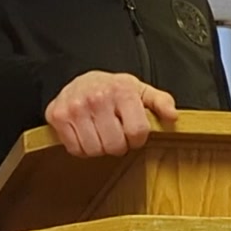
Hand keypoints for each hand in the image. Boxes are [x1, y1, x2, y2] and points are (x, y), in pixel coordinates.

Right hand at [44, 71, 177, 157]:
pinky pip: (75, 149)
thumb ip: (160, 101)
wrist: (79, 79)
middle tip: (114, 134)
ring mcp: (75, 107)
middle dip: (117, 145)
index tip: (132, 133)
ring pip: (94, 150)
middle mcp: (97, 97)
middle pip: (114, 145)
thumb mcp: (139, 90)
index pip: (137, 132)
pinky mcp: (58, 116)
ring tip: (100, 134)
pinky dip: (81, 148)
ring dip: (99, 148)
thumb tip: (172, 115)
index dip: (137, 139)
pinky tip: (85, 135)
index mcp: (121, 90)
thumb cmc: (112, 89)